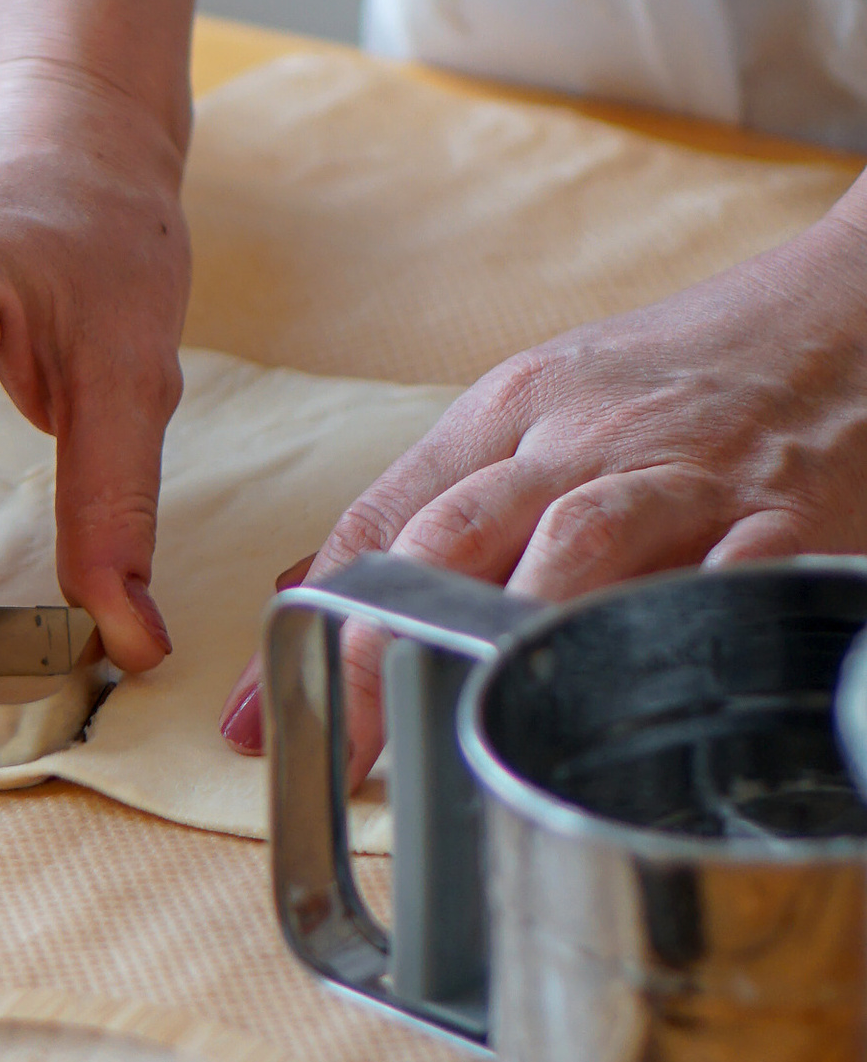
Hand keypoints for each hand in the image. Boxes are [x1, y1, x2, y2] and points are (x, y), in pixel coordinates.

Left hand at [220, 209, 866, 757]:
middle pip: (452, 547)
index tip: (256, 719)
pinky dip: (671, 643)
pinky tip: (632, 703)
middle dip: (379, 655)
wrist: (854, 304)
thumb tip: (313, 584)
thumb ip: (444, 495)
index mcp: (515, 410)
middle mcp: (585, 440)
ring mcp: (685, 480)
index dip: (310, 626)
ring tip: (457, 740)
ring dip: (504, 654)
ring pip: (572, 560)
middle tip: (338, 757)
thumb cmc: (694, 367)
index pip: (386, 519)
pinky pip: (720, 588)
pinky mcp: (786, 519)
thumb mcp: (552, 401)